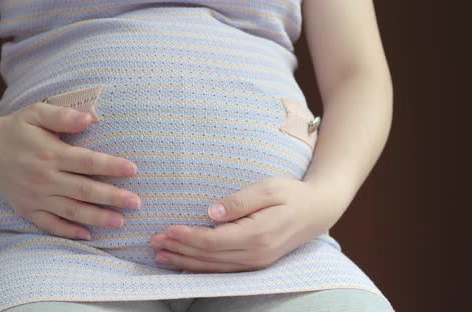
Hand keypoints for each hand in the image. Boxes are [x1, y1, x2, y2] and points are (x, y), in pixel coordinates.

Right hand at [0, 101, 141, 239]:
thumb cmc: (17, 129)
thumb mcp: (36, 113)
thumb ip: (63, 116)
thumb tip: (90, 118)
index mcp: (51, 154)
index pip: (87, 161)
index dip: (111, 166)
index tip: (133, 169)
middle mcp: (45, 178)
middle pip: (84, 190)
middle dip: (113, 197)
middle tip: (136, 203)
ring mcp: (36, 196)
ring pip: (71, 210)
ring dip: (97, 217)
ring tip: (120, 222)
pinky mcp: (27, 209)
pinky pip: (50, 224)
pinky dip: (68, 231)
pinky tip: (88, 234)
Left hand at [149, 176, 345, 272]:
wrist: (318, 211)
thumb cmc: (292, 195)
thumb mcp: (268, 188)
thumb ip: (240, 201)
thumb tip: (211, 212)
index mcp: (257, 235)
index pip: (213, 241)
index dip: (187, 237)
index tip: (166, 230)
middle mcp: (256, 254)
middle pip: (209, 257)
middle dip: (179, 250)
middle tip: (153, 243)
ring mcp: (256, 263)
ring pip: (213, 267)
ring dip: (185, 261)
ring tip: (160, 255)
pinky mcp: (255, 263)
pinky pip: (222, 270)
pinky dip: (200, 269)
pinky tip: (183, 266)